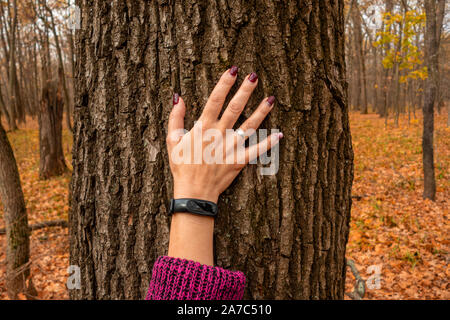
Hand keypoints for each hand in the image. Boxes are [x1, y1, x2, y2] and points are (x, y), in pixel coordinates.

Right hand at [167, 67, 281, 203]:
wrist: (193, 192)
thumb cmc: (182, 166)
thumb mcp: (172, 140)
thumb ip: (175, 118)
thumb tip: (178, 97)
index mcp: (203, 127)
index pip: (215, 100)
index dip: (224, 83)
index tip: (233, 69)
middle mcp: (219, 134)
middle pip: (235, 108)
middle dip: (245, 91)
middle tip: (255, 76)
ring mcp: (231, 148)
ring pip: (249, 126)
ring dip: (261, 111)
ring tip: (271, 98)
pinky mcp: (239, 161)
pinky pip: (256, 150)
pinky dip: (268, 143)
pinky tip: (279, 134)